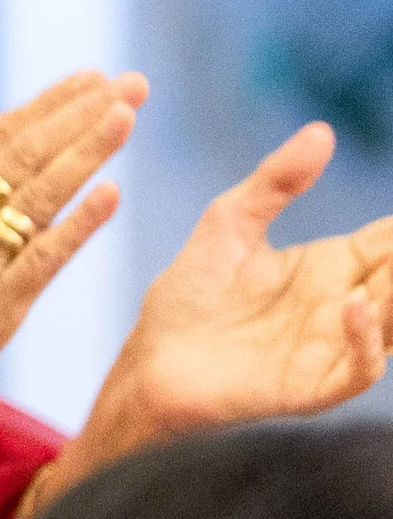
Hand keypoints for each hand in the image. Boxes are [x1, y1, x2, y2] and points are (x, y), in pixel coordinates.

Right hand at [0, 72, 140, 449]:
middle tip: (129, 80)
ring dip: (84, 149)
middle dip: (77, 115)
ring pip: (35, 196)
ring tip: (129, 108)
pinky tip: (112, 195)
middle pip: (19, 158)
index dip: (42, 110)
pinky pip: (38, 265)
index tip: (86, 78)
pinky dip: (76, 228)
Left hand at [89, 124, 392, 452]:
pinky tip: (356, 305)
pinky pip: (358, 369)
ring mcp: (332, 349)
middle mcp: (344, 308)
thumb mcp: (230, 222)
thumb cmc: (191, 293)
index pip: (390, 242)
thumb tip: (323, 131)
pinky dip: (366, 339)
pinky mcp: (312, 387)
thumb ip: (276, 181)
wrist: (150, 356)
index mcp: (332, 267)